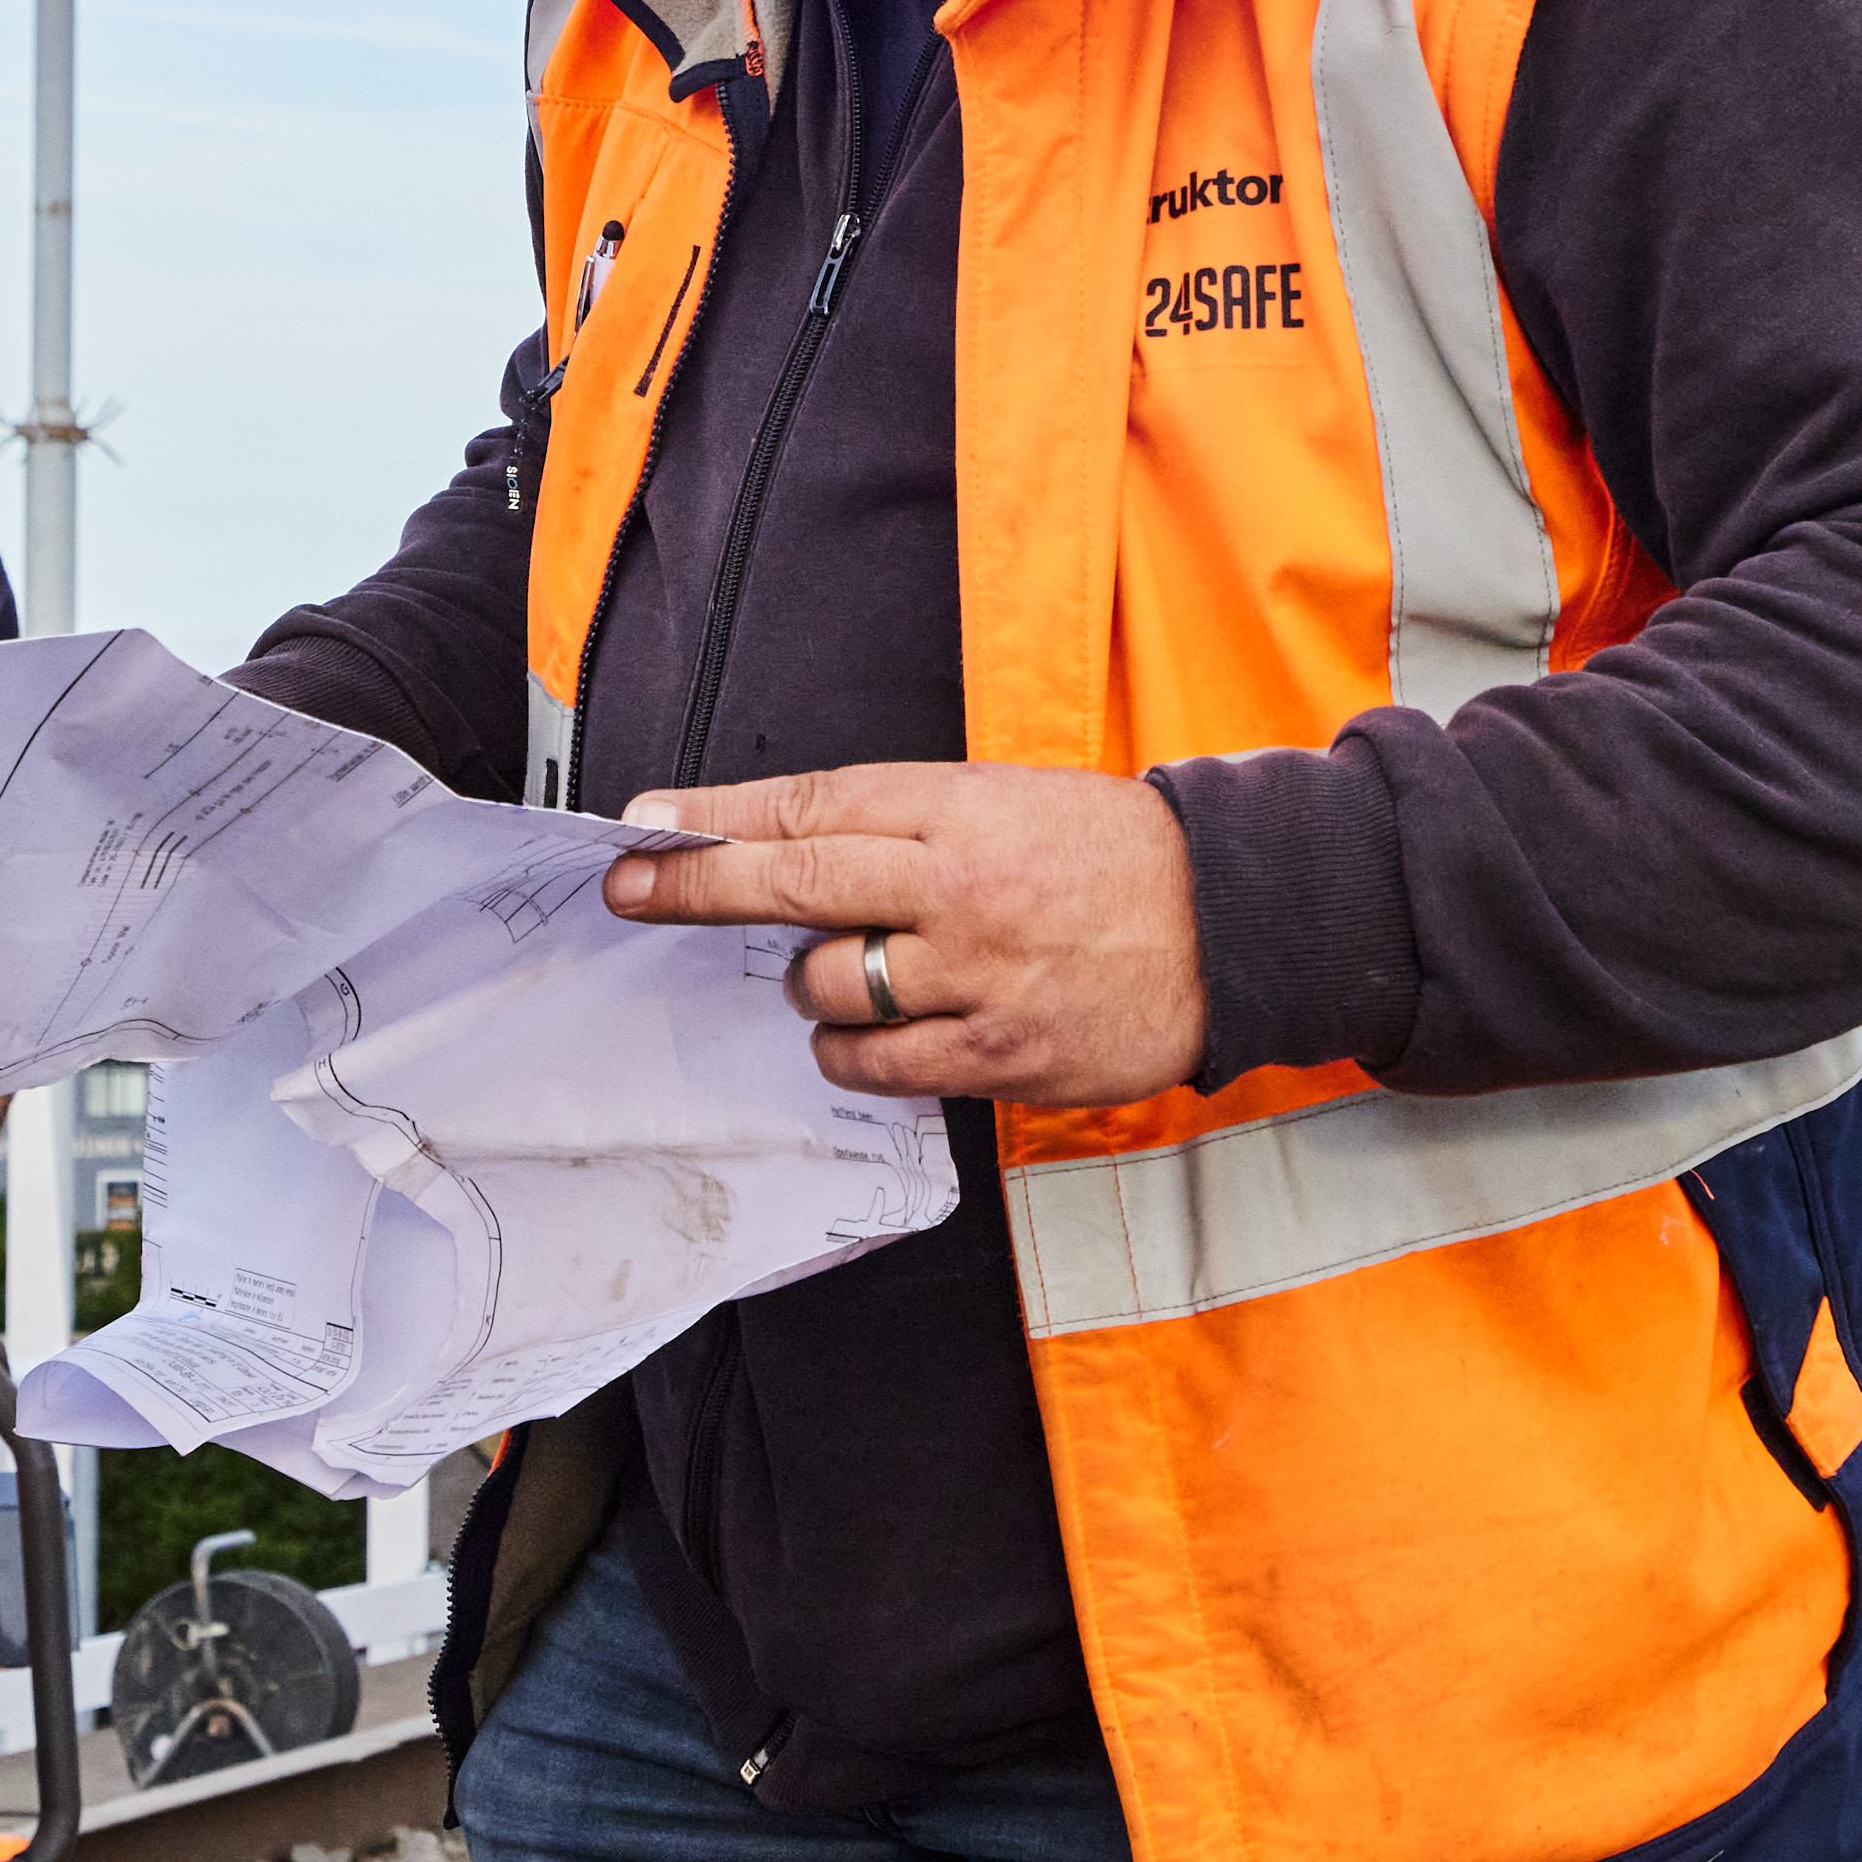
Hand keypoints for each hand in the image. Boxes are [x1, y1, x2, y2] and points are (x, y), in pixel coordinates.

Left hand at [603, 762, 1206, 1106]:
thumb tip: (785, 843)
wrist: (1230, 925)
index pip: (811, 806)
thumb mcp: (1008, 798)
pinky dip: (851, 1050)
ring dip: (815, 983)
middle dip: (698, 889)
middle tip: (632, 890)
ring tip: (863, 969)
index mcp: (959, 809)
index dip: (718, 818)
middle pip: (795, 886)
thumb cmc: (1113, 857)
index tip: (647, 824)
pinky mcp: (996, 1054)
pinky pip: (877, 1064)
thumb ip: (902, 821)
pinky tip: (871, 1031)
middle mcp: (958, 889)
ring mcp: (976, 978)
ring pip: (828, 987)